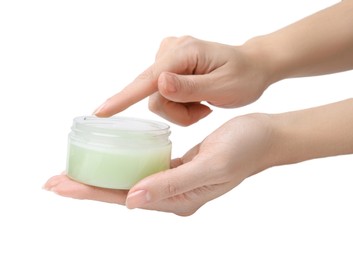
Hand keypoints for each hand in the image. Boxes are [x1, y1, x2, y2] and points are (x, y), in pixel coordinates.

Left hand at [44, 113, 275, 215]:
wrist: (263, 136)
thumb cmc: (244, 148)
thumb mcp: (211, 165)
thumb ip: (171, 185)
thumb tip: (132, 200)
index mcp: (179, 200)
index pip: (125, 198)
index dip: (91, 193)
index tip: (60, 185)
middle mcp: (173, 196)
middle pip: (120, 192)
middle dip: (87, 187)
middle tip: (53, 181)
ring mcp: (174, 183)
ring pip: (128, 181)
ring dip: (101, 177)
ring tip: (73, 172)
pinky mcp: (177, 168)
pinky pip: (142, 169)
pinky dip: (121, 165)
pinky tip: (109, 160)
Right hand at [94, 36, 270, 125]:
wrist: (252, 67)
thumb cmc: (243, 77)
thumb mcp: (222, 86)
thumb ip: (189, 87)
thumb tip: (158, 84)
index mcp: (185, 52)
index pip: (148, 79)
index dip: (123, 98)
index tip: (100, 112)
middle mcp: (171, 50)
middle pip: (153, 94)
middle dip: (176, 111)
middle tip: (202, 112)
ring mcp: (169, 57)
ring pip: (157, 98)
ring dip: (179, 109)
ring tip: (202, 105)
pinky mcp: (169, 67)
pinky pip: (162, 94)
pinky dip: (179, 104)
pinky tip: (197, 99)